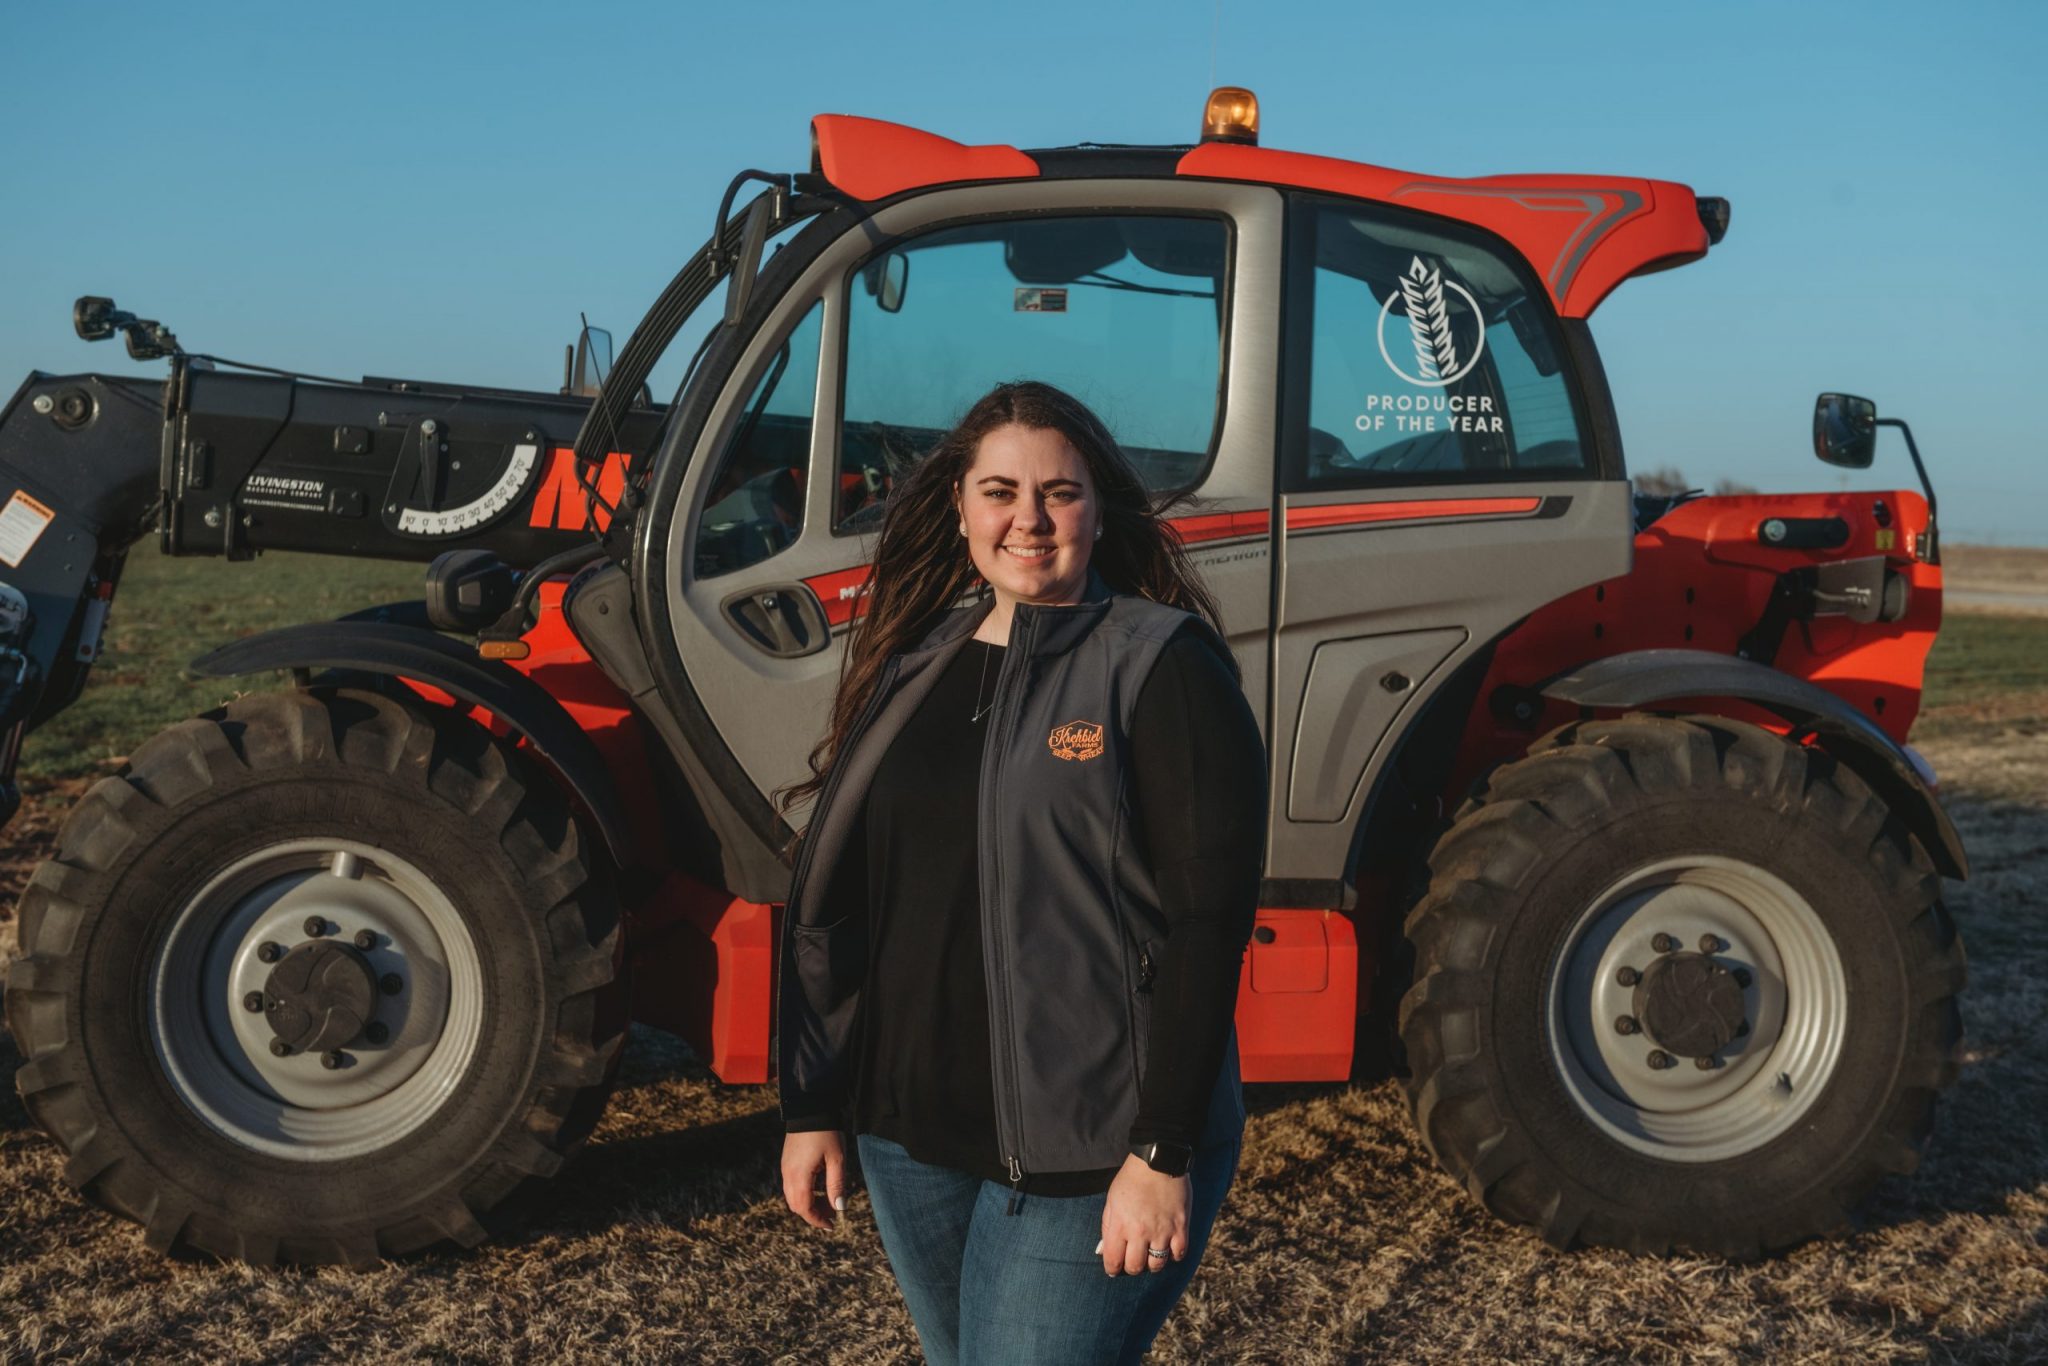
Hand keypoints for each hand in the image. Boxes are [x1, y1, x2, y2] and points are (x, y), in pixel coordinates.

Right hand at [780, 1129, 848, 1229]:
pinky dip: (804, 1192)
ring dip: (809, 1203)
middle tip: (832, 1213)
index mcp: (799, 1176)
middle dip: (814, 1213)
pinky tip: (819, 1186)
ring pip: (793, 1196)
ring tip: (828, 1200)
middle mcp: (788, 1174)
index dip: (817, 1220)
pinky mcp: (787, 1161)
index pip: (805, 1208)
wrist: (810, 1108)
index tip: (831, 1226)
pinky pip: (792, 1185)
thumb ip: (837, 1185)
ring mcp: (785, 1167)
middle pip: (797, 1205)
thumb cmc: (826, 1133)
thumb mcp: (837, 1159)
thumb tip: (839, 1208)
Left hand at [1097, 1153, 1189, 1275]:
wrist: (1159, 1161)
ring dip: (1152, 1264)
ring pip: (1157, 1264)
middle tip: (1133, 1261)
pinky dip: (1174, 1255)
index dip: (1112, 1269)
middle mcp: (1140, 1232)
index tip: (1114, 1268)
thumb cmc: (1131, 1180)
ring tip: (1151, 1255)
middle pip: (1135, 1267)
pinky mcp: (1180, 1226)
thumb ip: (1107, 1227)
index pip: (1113, 1261)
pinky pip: (1179, 1254)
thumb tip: (1104, 1251)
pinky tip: (1169, 1248)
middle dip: (1132, 1268)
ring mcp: (1162, 1231)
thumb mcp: (1111, 1201)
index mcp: (1120, 1225)